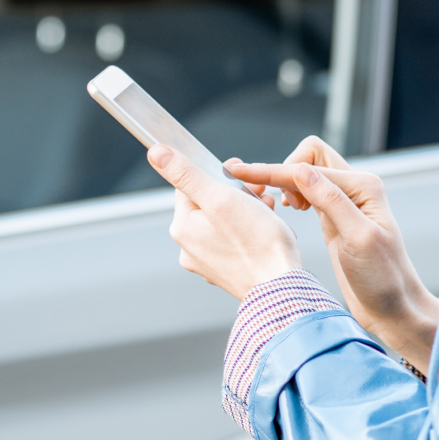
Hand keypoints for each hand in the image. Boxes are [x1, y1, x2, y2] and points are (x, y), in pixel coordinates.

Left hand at [148, 145, 302, 300]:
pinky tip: (266, 229)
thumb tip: (156, 153)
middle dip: (235, 192)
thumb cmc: (257, 242)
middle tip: (260, 192)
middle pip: (208, 203)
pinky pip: (234, 241)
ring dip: (246, 209)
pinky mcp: (227, 271)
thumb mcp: (220, 197)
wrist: (283, 286)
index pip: (189, 185)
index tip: (237, 174)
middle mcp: (189, 248)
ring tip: (267, 210)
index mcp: (182, 227)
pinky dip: (249, 230)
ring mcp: (207, 262)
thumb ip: (186, 173)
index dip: (215, 174)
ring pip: (224, 221)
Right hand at [227, 137, 438, 368]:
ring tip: (274, 206)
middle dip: (281, 171)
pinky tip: (286, 211)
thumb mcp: (358, 239)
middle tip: (264, 197)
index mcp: (363, 187)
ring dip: (285, 183)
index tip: (239, 172)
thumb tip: (300, 170)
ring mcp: (343, 203)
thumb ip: (330, 202)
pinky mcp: (333, 219)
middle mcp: (354, 189)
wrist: (392, 308)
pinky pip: (306, 194)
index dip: (273, 171)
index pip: (308, 168)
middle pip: (308, 158)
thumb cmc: (383, 279)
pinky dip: (291, 195)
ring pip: (305, 175)